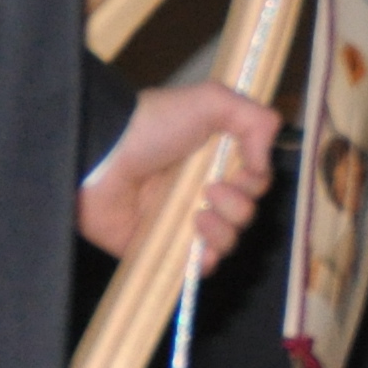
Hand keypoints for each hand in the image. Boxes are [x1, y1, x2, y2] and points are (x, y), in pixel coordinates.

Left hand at [78, 78, 281, 261]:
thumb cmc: (154, 124)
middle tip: (209, 189)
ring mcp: (182, 222)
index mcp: (216, 159)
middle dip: (239, 204)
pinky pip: (199, 266)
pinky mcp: (162, 248)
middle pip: (246, 213)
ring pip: (228, 241)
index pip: (256, 182)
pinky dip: (207, 260)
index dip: (255, 181)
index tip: (239, 170)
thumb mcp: (212, 100)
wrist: (102, 154)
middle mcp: (203, 191)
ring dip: (223, 230)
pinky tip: (198, 243)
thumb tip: (264, 164)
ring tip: (196, 214)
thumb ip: (256, 120)